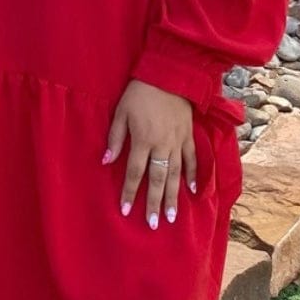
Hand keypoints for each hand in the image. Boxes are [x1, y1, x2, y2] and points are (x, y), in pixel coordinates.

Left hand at [104, 79, 195, 228]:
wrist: (169, 74)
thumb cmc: (139, 93)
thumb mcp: (121, 112)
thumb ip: (115, 138)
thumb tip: (106, 161)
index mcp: (142, 140)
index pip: (134, 173)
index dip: (129, 192)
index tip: (126, 211)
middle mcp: (161, 146)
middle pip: (157, 180)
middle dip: (154, 203)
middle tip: (153, 224)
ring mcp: (177, 142)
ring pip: (175, 175)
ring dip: (173, 197)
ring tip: (172, 217)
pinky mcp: (188, 136)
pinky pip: (192, 159)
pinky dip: (193, 175)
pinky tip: (193, 191)